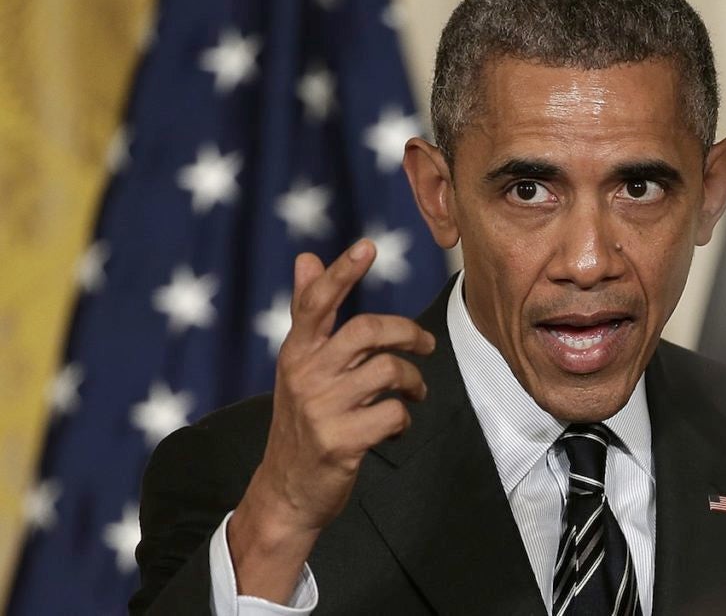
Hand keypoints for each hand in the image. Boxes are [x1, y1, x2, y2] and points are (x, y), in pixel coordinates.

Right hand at [228, 239, 434, 600]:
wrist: (287, 491)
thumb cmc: (302, 420)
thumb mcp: (298, 366)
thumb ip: (308, 313)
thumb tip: (306, 258)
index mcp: (296, 352)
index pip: (316, 303)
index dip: (342, 272)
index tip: (368, 246)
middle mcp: (304, 375)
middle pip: (367, 331)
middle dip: (408, 333)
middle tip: (426, 346)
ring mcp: (320, 409)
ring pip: (388, 372)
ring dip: (413, 383)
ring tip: (413, 394)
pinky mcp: (339, 442)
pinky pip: (393, 415)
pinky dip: (404, 420)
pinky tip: (394, 427)